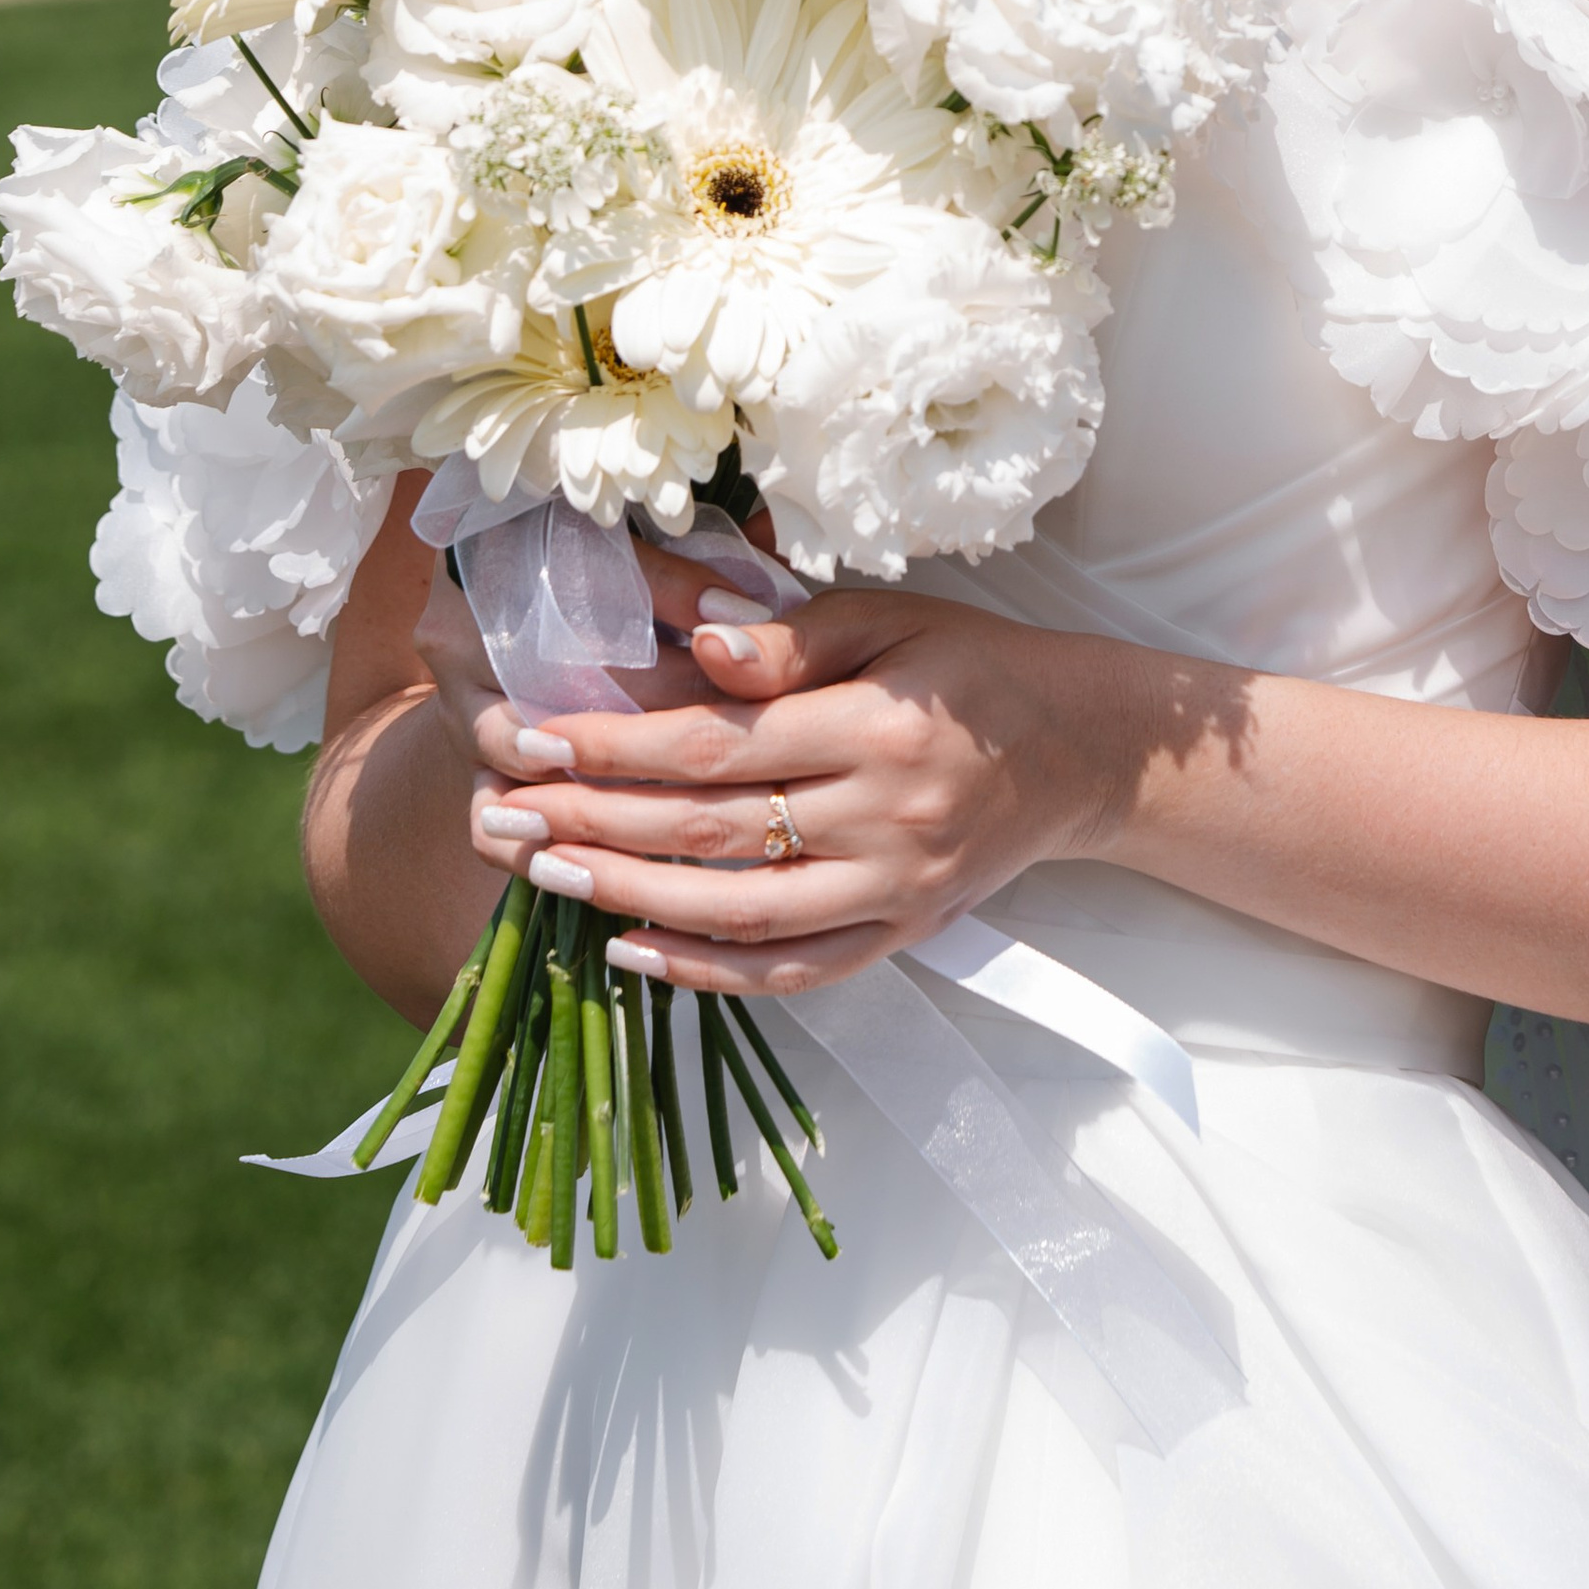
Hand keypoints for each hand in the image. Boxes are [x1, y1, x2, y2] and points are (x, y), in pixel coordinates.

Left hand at [455, 567, 1178, 996]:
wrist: (1083, 747)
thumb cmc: (974, 665)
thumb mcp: (894, 616)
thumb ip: (791, 638)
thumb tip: (694, 644)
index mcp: (879, 727)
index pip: (720, 745)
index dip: (619, 747)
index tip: (534, 738)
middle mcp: (886, 821)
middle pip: (714, 834)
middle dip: (596, 824)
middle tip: (505, 812)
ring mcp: (895, 893)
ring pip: (741, 915)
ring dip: (631, 900)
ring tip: (544, 874)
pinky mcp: (901, 936)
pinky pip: (793, 971)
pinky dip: (708, 972)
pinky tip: (632, 951)